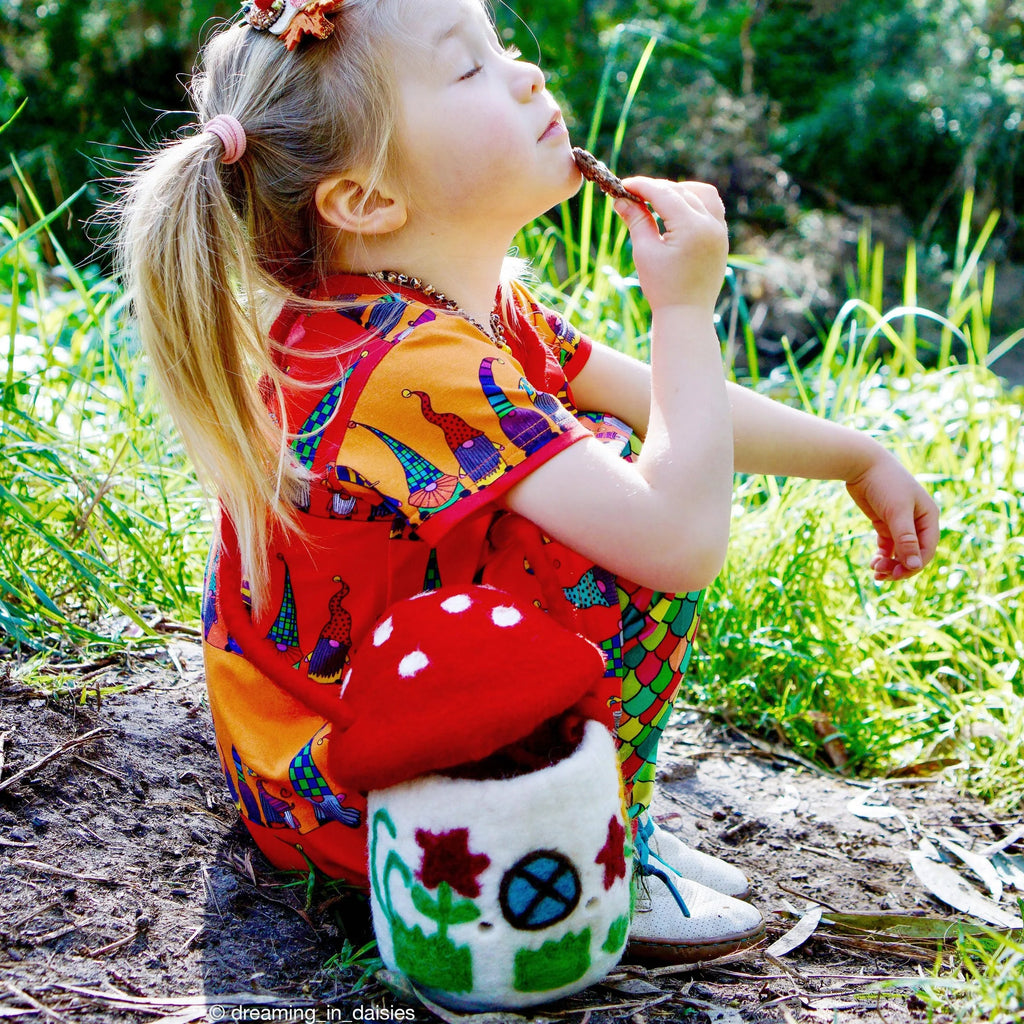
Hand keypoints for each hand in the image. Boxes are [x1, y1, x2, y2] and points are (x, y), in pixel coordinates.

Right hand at [613, 177, 728, 312]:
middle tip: (634, 195)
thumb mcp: (645, 251)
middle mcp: (711, 224)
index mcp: (691, 227)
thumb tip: (621, 199)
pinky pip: (712, 208)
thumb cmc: (662, 287)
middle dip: (657, 189)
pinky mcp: (722, 238)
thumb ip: (636, 220)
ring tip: (658, 200)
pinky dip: (695, 202)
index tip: (623, 185)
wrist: (686, 315)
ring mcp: (720, 231)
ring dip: (680, 191)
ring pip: (702, 194)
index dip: (642, 186)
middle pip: (682, 191)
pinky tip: (678, 211)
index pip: (664, 193)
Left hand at [845, 452, 939, 580]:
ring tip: (875, 571)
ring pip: (899, 552)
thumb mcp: (897, 513)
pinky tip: (873, 562)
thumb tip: (915, 565)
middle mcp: (917, 521)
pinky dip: (882, 556)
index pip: (927, 550)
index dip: (914, 565)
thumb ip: (906, 540)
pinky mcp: (884, 521)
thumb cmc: (884, 484)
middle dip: (899, 567)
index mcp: (928, 517)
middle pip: (913, 553)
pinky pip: (887, 545)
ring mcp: (900, 522)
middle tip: (880, 575)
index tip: (896, 574)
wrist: (861, 464)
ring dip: (889, 564)